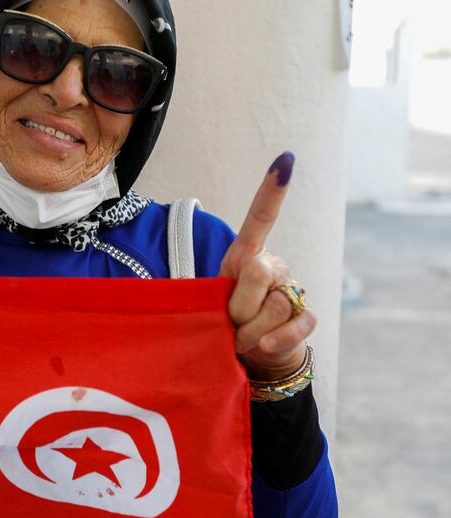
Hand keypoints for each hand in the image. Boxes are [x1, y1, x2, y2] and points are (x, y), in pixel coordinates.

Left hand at [219, 153, 316, 380]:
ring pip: (274, 304)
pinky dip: (275, 339)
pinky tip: (263, 344)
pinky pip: (294, 324)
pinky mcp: (305, 318)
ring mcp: (292, 290)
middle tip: (229, 318)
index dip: (272, 191)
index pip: (260, 218)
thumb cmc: (222, 320)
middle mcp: (275, 266)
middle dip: (238, 304)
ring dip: (250, 328)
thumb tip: (265, 279)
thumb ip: (234, 290)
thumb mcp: (215, 303)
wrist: (246, 352)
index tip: (286, 161)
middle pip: (258, 273)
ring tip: (242, 333)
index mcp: (247, 255)